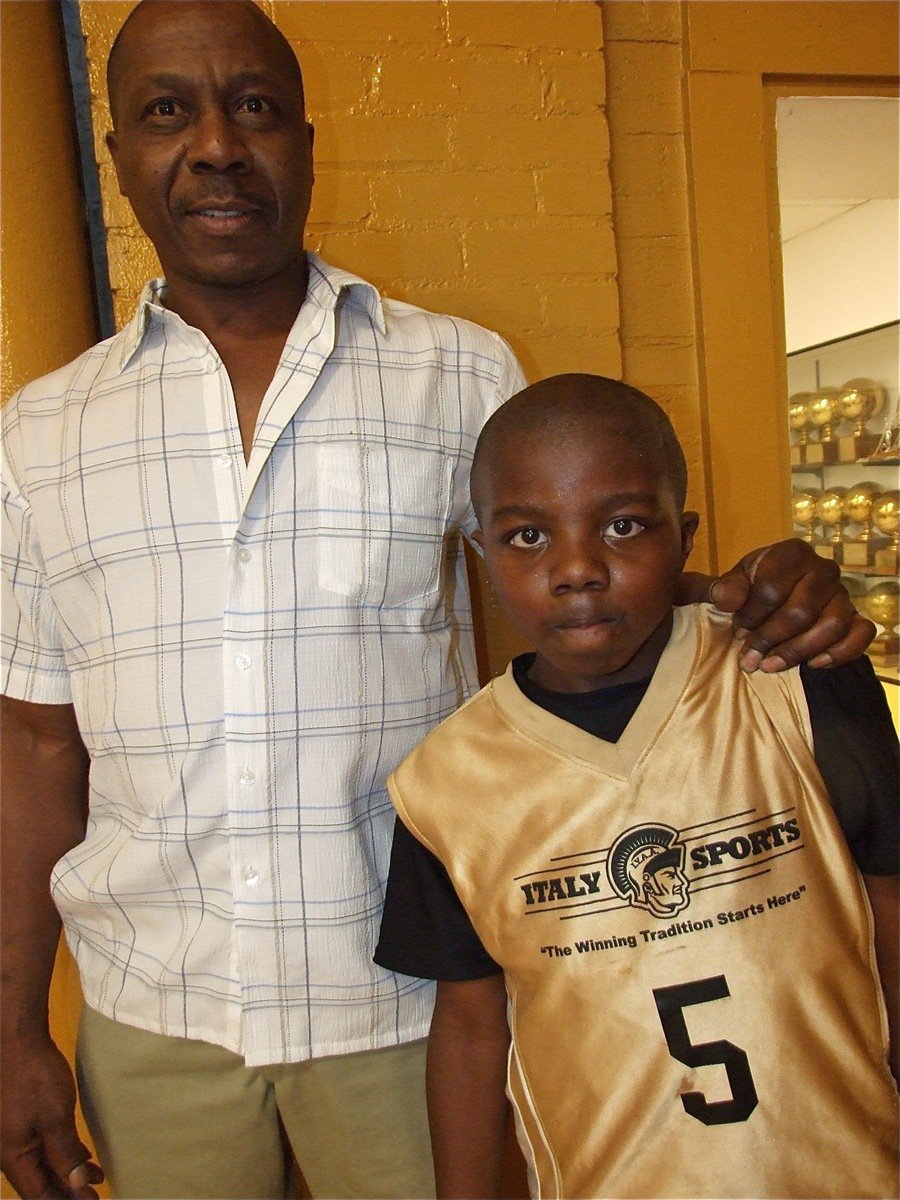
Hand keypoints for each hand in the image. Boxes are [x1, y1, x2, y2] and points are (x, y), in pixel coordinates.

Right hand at [1, 1040, 103, 1198]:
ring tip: (94, 1179)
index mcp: (14, 1157)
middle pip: (40, 1183)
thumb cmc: (35, 1078)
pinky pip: (41, 1148)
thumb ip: (66, 1154)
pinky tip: (81, 1155)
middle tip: (95, 1196)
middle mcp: (10, 1152)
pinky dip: (62, 1156)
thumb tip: (78, 1186)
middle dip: (67, 1192)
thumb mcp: (56, 1117)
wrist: (17, 1040)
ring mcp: (15, 1136)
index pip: (39, 1195)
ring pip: (42, 1166)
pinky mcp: (22, 1120)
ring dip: (67, 1174)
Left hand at [706, 538, 874, 671]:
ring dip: (798, 651)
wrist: (773, 595)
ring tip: (770, 665)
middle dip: (770, 639)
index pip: (772, 589)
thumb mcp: (730, 584)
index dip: (752, 616)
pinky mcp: (855, 615)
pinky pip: (861, 634)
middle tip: (749, 658)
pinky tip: (814, 664)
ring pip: (831, 626)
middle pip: (801, 611)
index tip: (737, 632)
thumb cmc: (751, 587)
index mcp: (791, 553)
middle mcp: (823, 569)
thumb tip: (726, 600)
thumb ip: (722, 589)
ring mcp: (842, 593)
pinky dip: (840, 652)